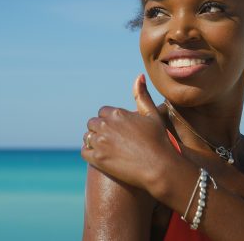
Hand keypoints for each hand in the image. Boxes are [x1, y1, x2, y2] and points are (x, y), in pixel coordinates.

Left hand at [81, 74, 177, 192]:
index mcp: (117, 113)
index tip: (116, 129)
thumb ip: (142, 95)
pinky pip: (84, 151)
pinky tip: (99, 156)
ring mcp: (100, 142)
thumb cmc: (159, 140)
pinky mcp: (97, 158)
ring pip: (87, 137)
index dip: (109, 120)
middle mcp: (106, 125)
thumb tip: (139, 76)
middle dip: (100, 129)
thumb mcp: (152, 114)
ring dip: (93, 141)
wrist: (159, 167)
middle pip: (93, 123)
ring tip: (105, 148)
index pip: (102, 112)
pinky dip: (89, 152)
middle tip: (111, 140)